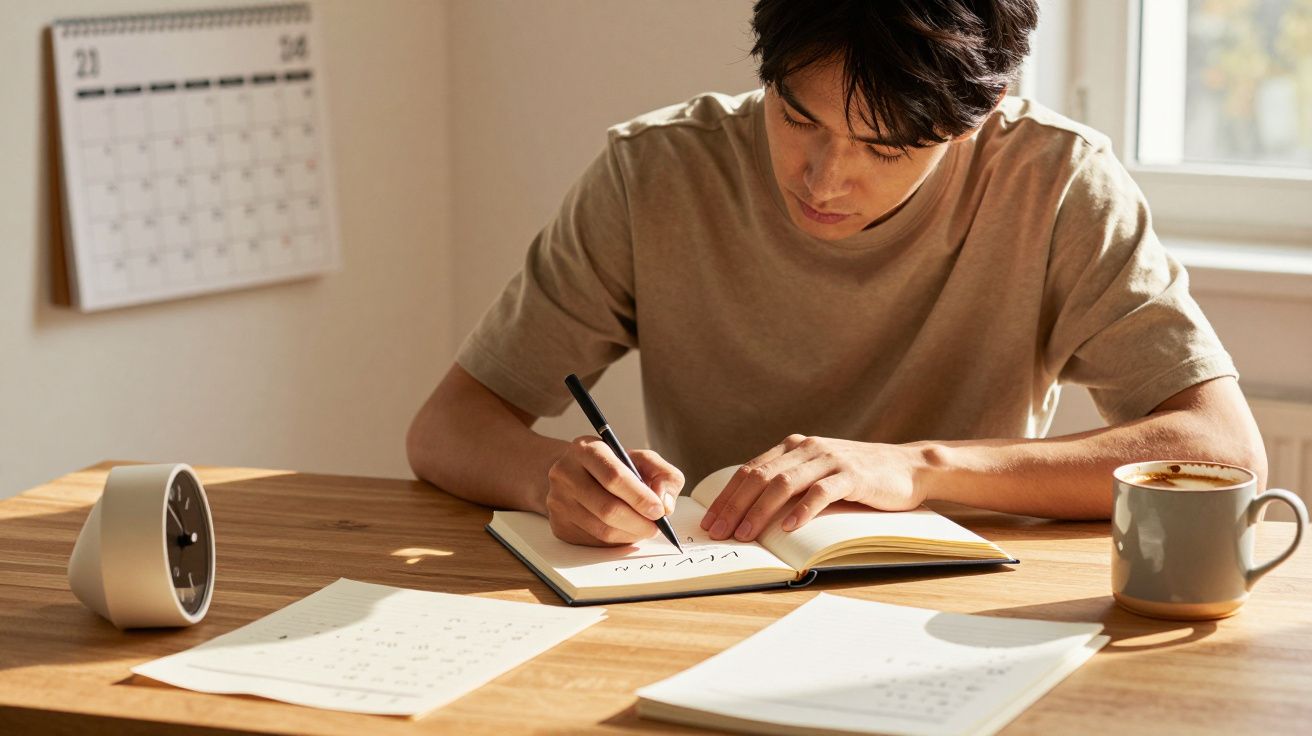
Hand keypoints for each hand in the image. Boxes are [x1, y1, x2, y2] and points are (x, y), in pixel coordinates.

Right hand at [545, 436, 683, 545]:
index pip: (614, 477)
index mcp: (586, 449)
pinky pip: (594, 541)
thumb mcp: (643, 460)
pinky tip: (625, 531)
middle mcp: (565, 473)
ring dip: (631, 534)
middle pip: (607, 508)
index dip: (640, 497)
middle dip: (639, 522)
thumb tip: (666, 504)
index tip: (659, 511)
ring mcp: (558, 501)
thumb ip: (664, 476)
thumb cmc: (615, 467)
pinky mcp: (559, 525)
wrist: (576, 475)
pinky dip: (617, 541)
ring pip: (602, 529)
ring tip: (645, 528)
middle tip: (656, 526)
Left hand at [699, 434, 926, 541]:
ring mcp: (830, 460)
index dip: (726, 496)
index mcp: (793, 447)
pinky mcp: (853, 475)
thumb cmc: (858, 478)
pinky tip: (789, 528)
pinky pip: (821, 492)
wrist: (908, 466)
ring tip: (745, 534)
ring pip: (784, 484)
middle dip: (734, 506)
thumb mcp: (817, 474)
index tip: (709, 521)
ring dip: (760, 511)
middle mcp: (807, 448)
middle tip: (718, 532)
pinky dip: (803, 511)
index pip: (749, 471)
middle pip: (760, 477)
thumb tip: (747, 512)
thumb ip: (788, 483)